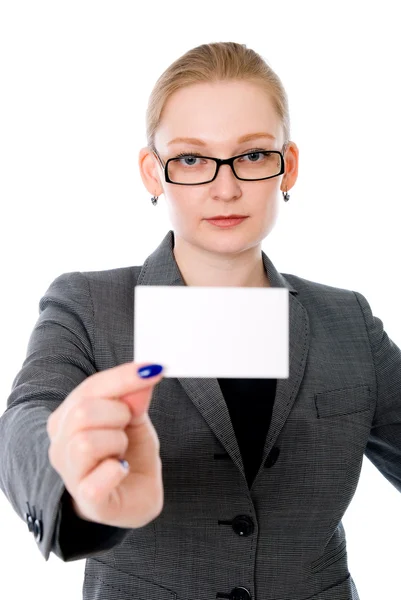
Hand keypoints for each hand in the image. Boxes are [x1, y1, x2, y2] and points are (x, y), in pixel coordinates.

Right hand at [47, 362, 164, 528]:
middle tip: (127, 427)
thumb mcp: (135, 420)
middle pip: (82, 412)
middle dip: (118, 414)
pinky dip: (115, 471)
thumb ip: (135, 398)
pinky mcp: (86, 499)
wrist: (134, 497)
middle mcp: (60, 443)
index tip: (154, 369)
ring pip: (85, 443)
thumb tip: (145, 374)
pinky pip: (96, 480)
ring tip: (122, 452)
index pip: (90, 388)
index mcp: (68, 416)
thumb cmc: (128, 454)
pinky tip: (122, 469)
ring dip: (116, 443)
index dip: (123, 377)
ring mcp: (69, 473)